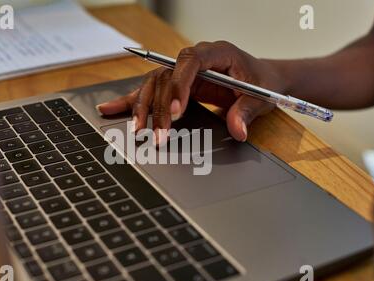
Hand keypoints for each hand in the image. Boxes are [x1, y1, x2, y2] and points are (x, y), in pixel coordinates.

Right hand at [96, 41, 286, 142]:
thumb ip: (247, 112)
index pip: (191, 61)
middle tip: (159, 134)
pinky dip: (132, 100)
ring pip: (154, 83)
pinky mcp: (177, 83)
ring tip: (136, 129)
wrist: (261, 79)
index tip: (176, 111)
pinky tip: (112, 108)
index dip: (179, 84)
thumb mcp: (260, 98)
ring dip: (142, 106)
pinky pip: (152, 90)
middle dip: (159, 106)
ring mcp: (183, 70)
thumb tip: (237, 130)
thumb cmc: (261, 82)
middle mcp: (195, 58)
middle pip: (166, 76)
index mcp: (217, 52)